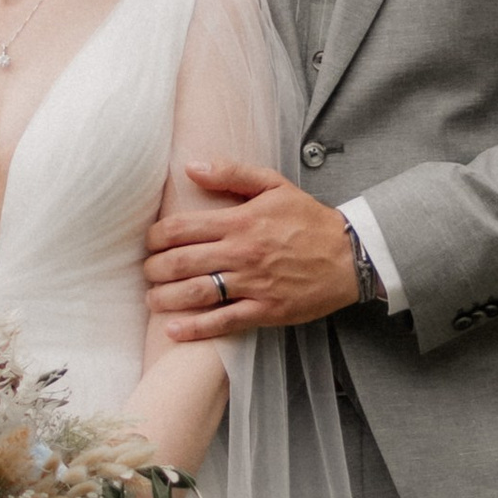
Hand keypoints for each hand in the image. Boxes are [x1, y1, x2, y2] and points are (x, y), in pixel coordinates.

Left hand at [143, 160, 360, 338]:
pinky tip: (174, 330)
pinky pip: (223, 322)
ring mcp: (253, 283)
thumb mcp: (274, 185)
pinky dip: (195, 328)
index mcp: (240, 221)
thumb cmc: (309, 219)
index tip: (150, 242)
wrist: (349, 255)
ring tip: (153, 298)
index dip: (156, 237)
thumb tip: (190, 167)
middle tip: (148, 271)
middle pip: (181, 262)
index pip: (182, 228)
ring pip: (196, 292)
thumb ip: (231, 173)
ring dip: (166, 297)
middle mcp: (242, 253)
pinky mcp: (266, 310)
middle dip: (155, 268)